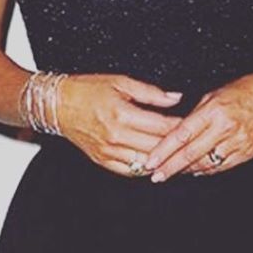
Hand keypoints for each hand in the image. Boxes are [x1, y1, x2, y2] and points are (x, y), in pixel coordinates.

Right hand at [55, 73, 185, 177]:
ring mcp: (109, 151)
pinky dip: (146, 169)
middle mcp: (116, 136)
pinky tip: (157, 164)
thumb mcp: (120, 81)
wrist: (58, 104)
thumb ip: (150, 92)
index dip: (181, 127)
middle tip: (194, 142)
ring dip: (164, 161)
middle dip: (178, 146)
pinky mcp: (102, 160)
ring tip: (180, 157)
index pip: (161, 126)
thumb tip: (175, 98)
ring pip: (146, 162)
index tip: (194, 124)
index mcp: (122, 114)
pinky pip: (130, 171)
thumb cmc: (87, 89)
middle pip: (157, 146)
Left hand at [141, 69, 252, 182]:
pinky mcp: (247, 152)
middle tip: (155, 175)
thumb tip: (176, 133)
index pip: (182, 134)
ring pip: (205, 163)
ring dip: (186, 170)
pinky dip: (206, 169)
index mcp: (214, 110)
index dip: (164, 150)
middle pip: (191, 153)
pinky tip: (195, 170)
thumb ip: (195, 115)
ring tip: (171, 173)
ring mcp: (237, 142)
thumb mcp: (214, 95)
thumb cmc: (244, 92)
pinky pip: (221, 166)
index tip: (151, 160)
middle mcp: (226, 127)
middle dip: (170, 167)